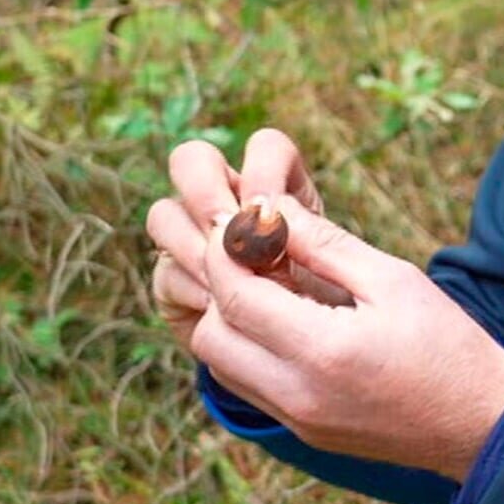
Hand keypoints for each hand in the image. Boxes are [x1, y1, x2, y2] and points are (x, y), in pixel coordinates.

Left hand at [147, 145, 503, 481]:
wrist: (481, 423)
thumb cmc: (446, 342)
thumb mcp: (392, 278)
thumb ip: (324, 243)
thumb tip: (267, 209)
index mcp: (323, 350)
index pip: (235, 294)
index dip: (225, 250)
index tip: (238, 220)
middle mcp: (297, 393)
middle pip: (210, 336)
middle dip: (218, 287)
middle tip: (249, 254)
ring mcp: (296, 419)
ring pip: (219, 366)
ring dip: (228, 321)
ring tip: (266, 286)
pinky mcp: (302, 431)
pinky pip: (247, 386)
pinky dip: (247, 350)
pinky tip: (282, 322)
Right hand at [150, 133, 334, 313]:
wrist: (309, 356)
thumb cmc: (333, 303)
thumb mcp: (338, 269)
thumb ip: (312, 238)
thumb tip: (272, 218)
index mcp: (275, 186)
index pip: (265, 147)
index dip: (263, 171)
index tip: (274, 214)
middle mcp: (226, 201)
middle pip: (191, 160)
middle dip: (207, 194)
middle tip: (230, 234)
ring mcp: (191, 238)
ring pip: (164, 214)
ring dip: (195, 246)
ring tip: (228, 281)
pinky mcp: (174, 282)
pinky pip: (165, 273)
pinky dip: (193, 290)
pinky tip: (222, 310)